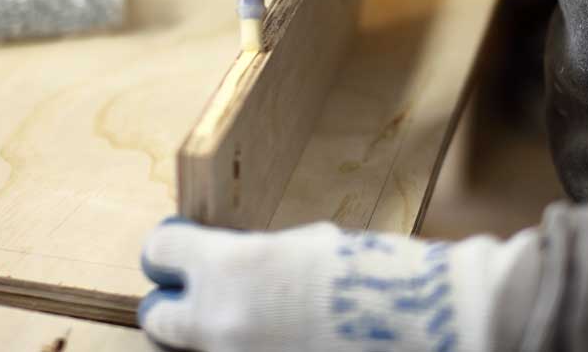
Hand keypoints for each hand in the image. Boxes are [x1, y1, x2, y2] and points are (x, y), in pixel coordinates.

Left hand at [139, 218, 531, 351]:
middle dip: (175, 305)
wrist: (429, 323)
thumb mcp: (303, 246)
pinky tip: (285, 341)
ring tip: (263, 323)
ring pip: (198, 351)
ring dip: (219, 336)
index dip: (171, 248)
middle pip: (158, 317)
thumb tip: (226, 269)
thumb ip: (251, 259)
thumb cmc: (374, 273)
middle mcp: (221, 323)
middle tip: (203, 299)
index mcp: (231, 268)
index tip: (179, 251)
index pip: (160, 251)